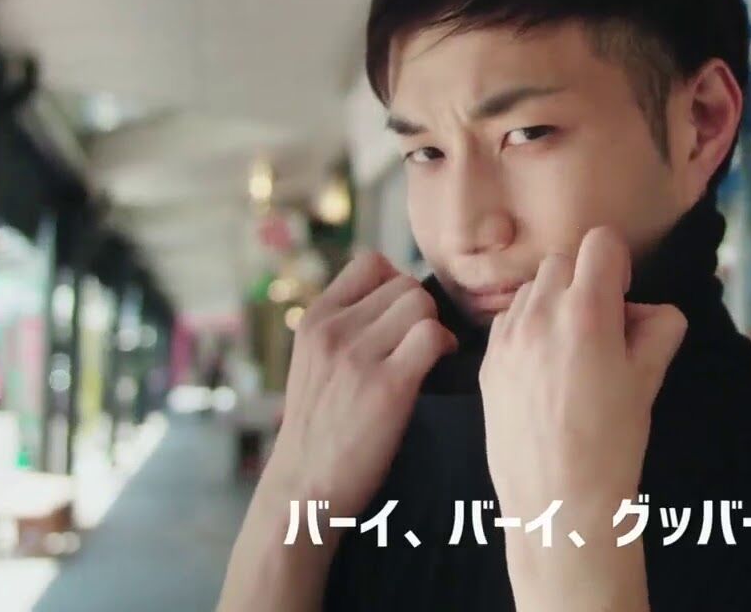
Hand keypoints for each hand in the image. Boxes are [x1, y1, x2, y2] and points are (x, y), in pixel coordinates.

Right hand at [260, 252, 455, 519]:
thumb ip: (343, 326)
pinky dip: (445, 347)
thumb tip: (394, 293)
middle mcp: (333, 330)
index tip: (401, 318)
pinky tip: (439, 365)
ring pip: (422, 305)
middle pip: (405, 284)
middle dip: (421, 311)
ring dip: (436, 327)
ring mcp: (358, 356)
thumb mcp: (313, 362)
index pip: (370, 262)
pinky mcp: (387, 386)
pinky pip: (433, 337)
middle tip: (420, 343)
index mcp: (314, 319)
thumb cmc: (319, 427)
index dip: (396, 284)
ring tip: (430, 355)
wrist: (304, 488)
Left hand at [479, 228, 685, 610]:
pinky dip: (526, 330)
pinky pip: (507, 322)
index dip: (617, 264)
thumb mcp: (649, 380)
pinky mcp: (486, 361)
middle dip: (582, 282)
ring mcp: (506, 337)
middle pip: (561, 261)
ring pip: (529, 290)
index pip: (599, 242)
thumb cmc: (613, 443)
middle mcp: (539, 314)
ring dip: (551, 303)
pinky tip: (541, 371)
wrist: (557, 500)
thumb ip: (658, 328)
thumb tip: (652, 310)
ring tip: (568, 351)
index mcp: (586, 312)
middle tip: (598, 326)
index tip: (621, 296)